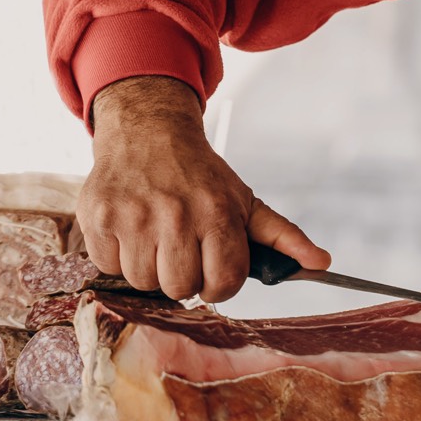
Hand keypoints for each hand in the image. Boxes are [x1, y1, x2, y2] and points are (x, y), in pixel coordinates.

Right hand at [78, 75, 330, 300]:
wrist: (148, 130)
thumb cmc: (198, 174)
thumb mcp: (243, 199)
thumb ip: (282, 236)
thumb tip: (322, 264)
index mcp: (217, 213)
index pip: (224, 284)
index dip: (218, 280)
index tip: (211, 263)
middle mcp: (175, 215)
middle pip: (180, 290)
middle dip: (182, 274)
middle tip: (180, 245)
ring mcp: (133, 216)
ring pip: (142, 282)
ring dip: (148, 265)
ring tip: (154, 233)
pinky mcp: (98, 217)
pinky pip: (108, 267)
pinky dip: (117, 253)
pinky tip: (129, 226)